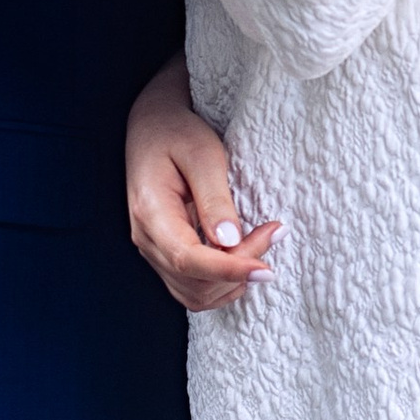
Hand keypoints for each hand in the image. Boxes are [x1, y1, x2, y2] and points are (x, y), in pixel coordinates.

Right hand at [126, 60, 277, 311]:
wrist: (153, 126)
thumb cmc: (177, 133)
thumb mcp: (202, 154)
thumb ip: (215, 198)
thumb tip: (230, 241)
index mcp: (151, 212)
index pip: (188, 259)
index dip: (229, 270)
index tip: (266, 268)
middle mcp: (147, 238)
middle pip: (195, 281)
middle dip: (239, 269)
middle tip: (273, 233)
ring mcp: (154, 249)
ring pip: (194, 294)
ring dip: (232, 282)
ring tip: (262, 244)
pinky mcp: (165, 253)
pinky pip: (192, 288)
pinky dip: (221, 284)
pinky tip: (244, 260)